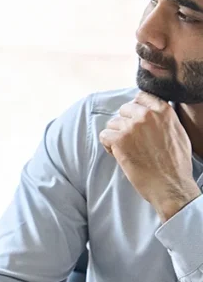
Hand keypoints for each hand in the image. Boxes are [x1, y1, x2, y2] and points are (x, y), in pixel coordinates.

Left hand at [99, 91, 201, 220]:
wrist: (170, 184)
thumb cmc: (176, 163)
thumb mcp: (178, 132)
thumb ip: (164, 118)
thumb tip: (152, 110)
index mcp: (164, 111)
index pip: (141, 96)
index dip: (136, 108)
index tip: (136, 119)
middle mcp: (147, 115)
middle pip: (124, 109)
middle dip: (125, 123)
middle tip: (132, 139)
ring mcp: (132, 126)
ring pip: (113, 123)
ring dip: (116, 136)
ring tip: (128, 149)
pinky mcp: (119, 139)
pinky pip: (104, 135)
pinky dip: (108, 145)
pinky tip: (119, 154)